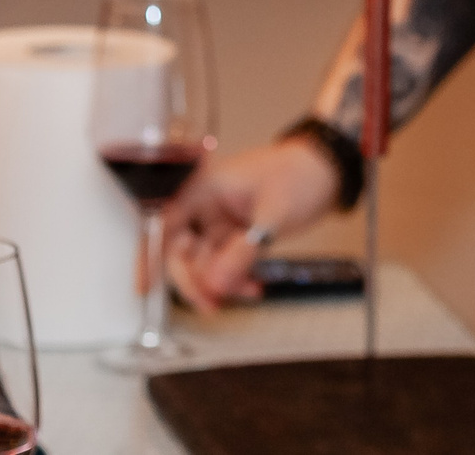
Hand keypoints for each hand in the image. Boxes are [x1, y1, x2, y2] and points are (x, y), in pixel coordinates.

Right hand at [164, 137, 339, 311]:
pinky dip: (236, 279)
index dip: (149, 254)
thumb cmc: (301, 173)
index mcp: (205, 187)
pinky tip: (252, 286)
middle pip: (182, 250)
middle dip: (194, 280)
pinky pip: (225, 265)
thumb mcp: (273, 212)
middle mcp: (207, 206)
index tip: (144, 285)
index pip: (165, 222)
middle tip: (211, 302)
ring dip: (220, 283)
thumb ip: (245, 249)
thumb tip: (217, 282)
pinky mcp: (236, 236)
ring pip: (204, 263)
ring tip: (245, 292)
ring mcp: (221, 222)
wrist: (329, 171)